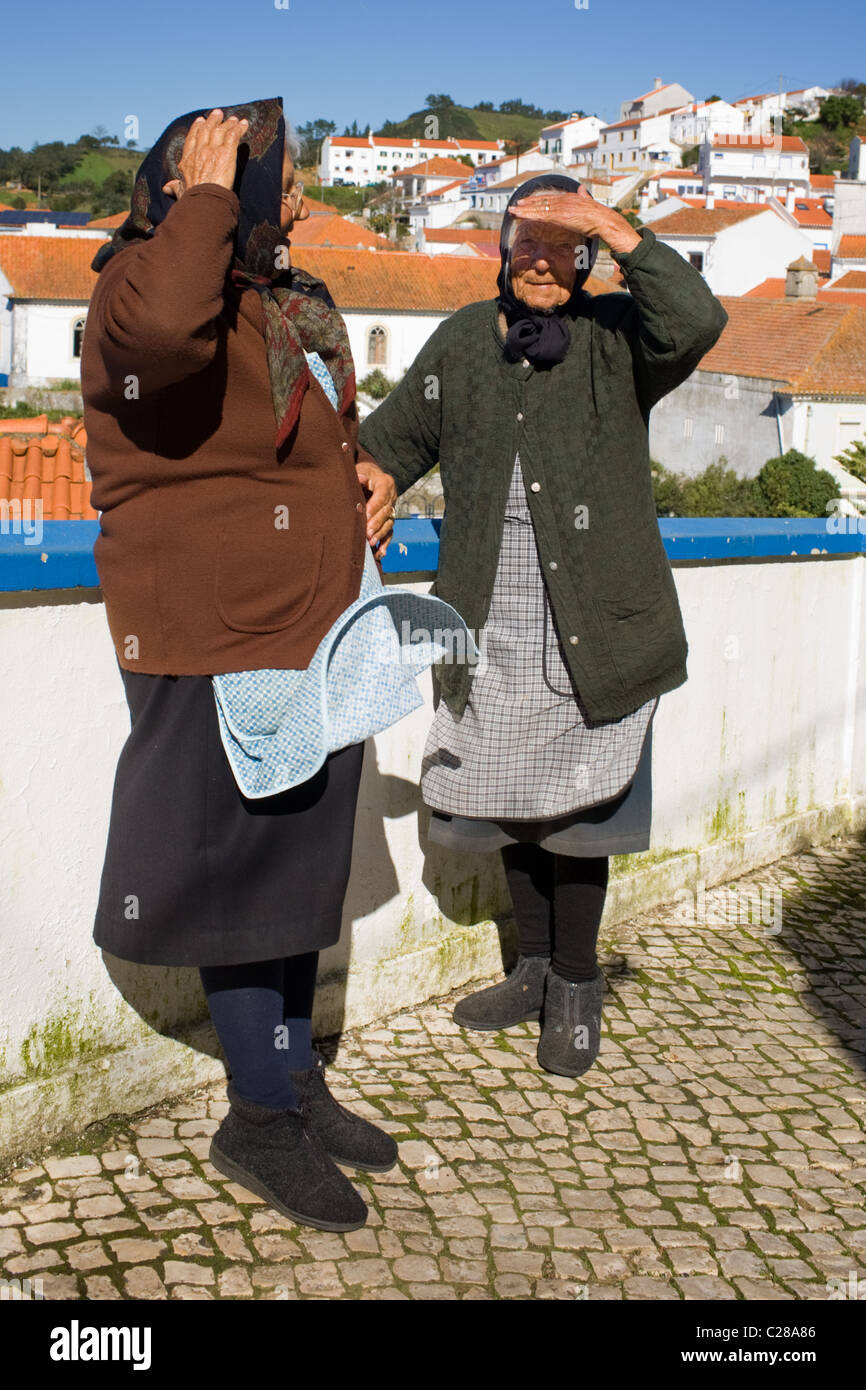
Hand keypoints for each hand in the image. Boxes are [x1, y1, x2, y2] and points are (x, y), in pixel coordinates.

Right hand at [162, 109, 248, 200]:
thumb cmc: (193, 199)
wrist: (204, 200)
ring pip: (220, 131)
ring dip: (227, 123)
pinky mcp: (226, 153)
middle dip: (212, 121)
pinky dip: (239, 129)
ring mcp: (212, 151)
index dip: (196, 128)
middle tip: (218, 113)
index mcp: (187, 160)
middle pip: (206, 131)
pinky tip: (243, 124)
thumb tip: (166, 188)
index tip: (200, 121)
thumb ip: (176, 187)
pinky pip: (233, 136)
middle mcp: (199, 152)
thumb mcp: (181, 192)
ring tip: (233, 119)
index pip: (192, 139)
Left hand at [355, 459, 396, 557]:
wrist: (371, 476)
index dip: (374, 507)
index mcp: (385, 483)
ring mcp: (392, 509)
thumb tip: (360, 478)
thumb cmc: (362, 473)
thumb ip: (359, 475)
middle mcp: (392, 497)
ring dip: (380, 534)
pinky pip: (390, 532)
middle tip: (367, 534)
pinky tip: (380, 553)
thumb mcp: (360, 470)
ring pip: (388, 524)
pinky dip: (385, 543)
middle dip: (376, 524)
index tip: (365, 517)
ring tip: (371, 543)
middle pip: (386, 512)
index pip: (381, 496)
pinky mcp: (389, 519)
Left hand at [511, 186, 640, 255]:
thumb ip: (584, 196)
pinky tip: (519, 216)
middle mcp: (563, 200)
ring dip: (523, 210)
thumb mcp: (589, 203)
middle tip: (514, 206)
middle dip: (526, 204)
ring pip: (538, 209)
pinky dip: (528, 215)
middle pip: (541, 202)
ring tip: (512, 211)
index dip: (537, 200)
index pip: (550, 199)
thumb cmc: (599, 217)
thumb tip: (582, 188)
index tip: (527, 202)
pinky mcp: (559, 216)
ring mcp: (560, 208)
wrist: (603, 220)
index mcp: (570, 197)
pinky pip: (540, 216)